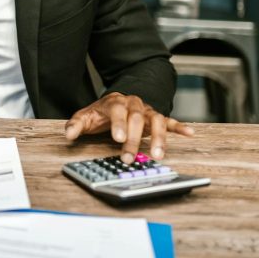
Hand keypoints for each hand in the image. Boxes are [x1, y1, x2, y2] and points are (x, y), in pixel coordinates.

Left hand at [64, 92, 193, 163]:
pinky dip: (179, 127)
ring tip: (157, 155)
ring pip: (156, 121)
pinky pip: (170, 121)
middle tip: (128, 157)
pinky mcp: (156, 118)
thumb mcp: (85, 116)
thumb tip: (68, 134)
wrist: (116, 101)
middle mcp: (133, 104)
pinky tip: (189, 133)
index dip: (118, 124)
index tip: (117, 138)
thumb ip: (76, 125)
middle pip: (136, 119)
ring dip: (158, 138)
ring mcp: (146, 111)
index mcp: (115, 102)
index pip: (118, 111)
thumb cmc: (101, 113)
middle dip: (133, 139)